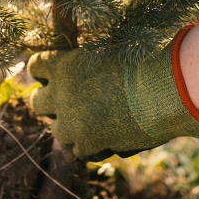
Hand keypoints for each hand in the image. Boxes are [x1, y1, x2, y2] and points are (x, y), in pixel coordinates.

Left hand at [27, 24, 198, 160]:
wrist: (163, 91)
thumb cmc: (143, 59)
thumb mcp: (110, 49)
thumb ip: (91, 58)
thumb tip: (88, 59)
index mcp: (62, 65)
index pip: (35, 66)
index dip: (43, 70)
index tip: (52, 73)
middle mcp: (60, 95)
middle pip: (36, 102)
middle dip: (49, 101)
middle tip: (66, 101)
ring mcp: (72, 123)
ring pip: (57, 130)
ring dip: (69, 126)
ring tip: (87, 121)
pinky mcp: (88, 144)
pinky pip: (79, 150)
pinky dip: (89, 145)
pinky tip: (102, 136)